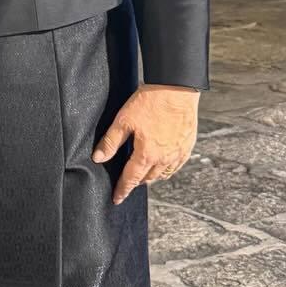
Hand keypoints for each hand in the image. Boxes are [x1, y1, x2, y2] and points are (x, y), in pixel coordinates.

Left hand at [93, 84, 200, 205]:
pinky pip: (176, 166)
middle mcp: (164, 158)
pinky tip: (161, 163)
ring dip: (151, 176)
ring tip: (143, 172)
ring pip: (162, 174)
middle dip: (136, 181)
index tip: (117, 198)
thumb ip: (110, 142)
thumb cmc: (151, 101)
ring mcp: (178, 154)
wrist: (177, 88)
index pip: (131, 179)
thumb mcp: (124, 120)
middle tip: (128, 180)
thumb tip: (98, 158)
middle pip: (147, 178)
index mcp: (147, 154)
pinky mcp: (187, 146)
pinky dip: (166, 169)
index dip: (122, 190)